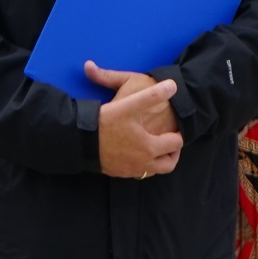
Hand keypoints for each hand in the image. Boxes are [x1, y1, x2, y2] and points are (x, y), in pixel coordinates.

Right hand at [87, 61, 181, 179]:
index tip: (176, 127)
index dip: (179, 134)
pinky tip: (137, 151)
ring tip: (155, 145)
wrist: (78, 140)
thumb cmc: (104, 123)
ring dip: (158, 160)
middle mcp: (142, 164)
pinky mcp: (117, 173)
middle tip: (170, 140)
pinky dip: (143, 165)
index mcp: (150, 148)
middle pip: (168, 164)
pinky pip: (137, 173)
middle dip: (172, 152)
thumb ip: (152, 95)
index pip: (176, 144)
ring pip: (153, 171)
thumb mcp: (129, 105)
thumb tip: (173, 85)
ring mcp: (129, 171)